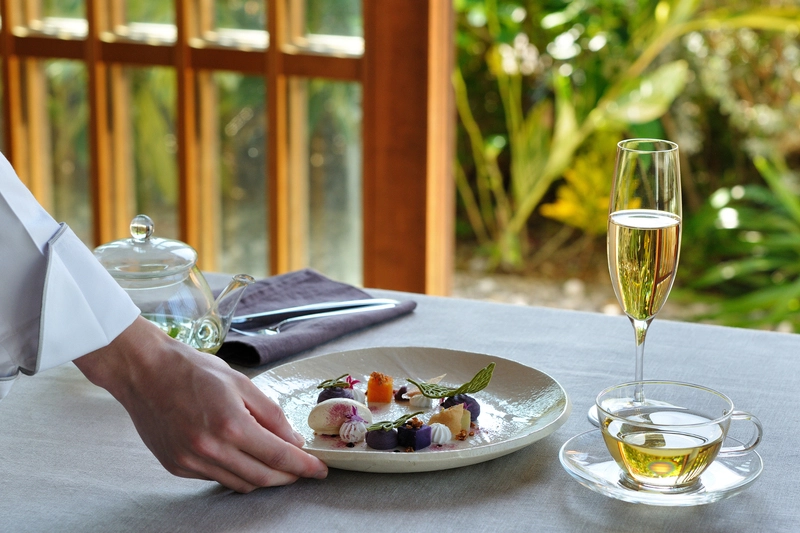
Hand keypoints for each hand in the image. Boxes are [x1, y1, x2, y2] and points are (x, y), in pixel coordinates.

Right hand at [74, 316, 327, 491]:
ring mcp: (190, 462)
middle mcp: (209, 449)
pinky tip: (240, 456)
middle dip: (287, 477)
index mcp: (230, 424)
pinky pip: (216, 478)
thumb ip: (271, 415)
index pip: (279, 456)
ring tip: (276, 464)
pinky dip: (235, 472)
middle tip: (301, 469)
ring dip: (263, 478)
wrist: (144, 371)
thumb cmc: (193, 370)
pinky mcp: (176, 467)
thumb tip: (294, 441)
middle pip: (262, 477)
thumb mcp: (241, 383)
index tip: (320, 470)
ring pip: (239, 484)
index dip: (303, 466)